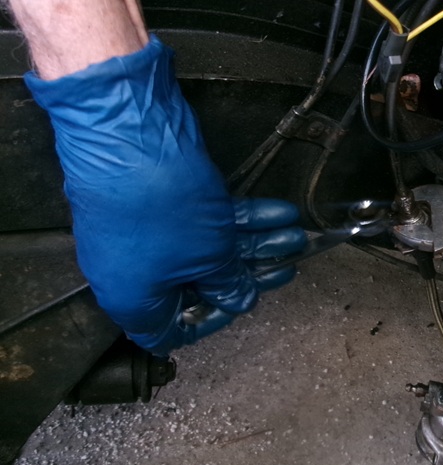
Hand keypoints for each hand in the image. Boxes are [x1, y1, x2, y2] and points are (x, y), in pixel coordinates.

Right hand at [25, 37, 305, 354]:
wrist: (126, 132)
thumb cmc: (159, 207)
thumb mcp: (208, 257)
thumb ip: (228, 283)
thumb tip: (239, 298)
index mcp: (134, 299)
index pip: (168, 332)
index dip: (208, 324)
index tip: (238, 306)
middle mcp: (134, 270)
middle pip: (199, 284)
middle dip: (249, 272)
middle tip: (286, 265)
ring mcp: (145, 233)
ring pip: (207, 247)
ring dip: (255, 241)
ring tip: (295, 235)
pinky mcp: (158, 201)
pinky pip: (205, 219)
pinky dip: (241, 217)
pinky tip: (278, 212)